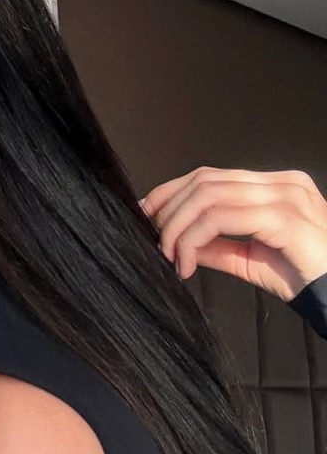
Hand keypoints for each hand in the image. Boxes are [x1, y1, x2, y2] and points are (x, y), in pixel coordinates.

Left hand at [138, 166, 326, 301]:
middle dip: (169, 210)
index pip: (211, 176)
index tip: (147, 214)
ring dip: (177, 228)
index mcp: (276, 186)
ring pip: (207, 197)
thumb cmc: (305, 277)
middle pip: (204, 180)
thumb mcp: (251, 259)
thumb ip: (217, 246)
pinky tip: (187, 263)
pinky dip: (193, 239)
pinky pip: (220, 219)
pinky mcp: (284, 218)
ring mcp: (285, 197)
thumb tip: (178, 242)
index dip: (172, 192)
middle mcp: (282, 183)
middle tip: (154, 241)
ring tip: (171, 256)